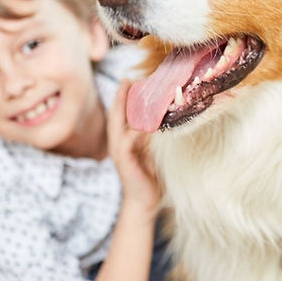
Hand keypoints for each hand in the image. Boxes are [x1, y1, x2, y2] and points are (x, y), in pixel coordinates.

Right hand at [107, 80, 160, 215]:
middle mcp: (118, 143)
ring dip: (124, 108)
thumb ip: (153, 134)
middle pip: (115, 114)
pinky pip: (127, 142)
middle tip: (127, 79)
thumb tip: (166, 115)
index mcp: (124, 139)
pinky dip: (135, 131)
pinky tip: (143, 122)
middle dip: (120, 96)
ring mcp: (119, 152)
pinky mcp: (124, 162)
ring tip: (130, 92)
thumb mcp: (153, 149)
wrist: (145, 201)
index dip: (124, 96)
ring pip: (117, 125)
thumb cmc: (151, 174)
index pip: (121, 113)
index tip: (131, 79)